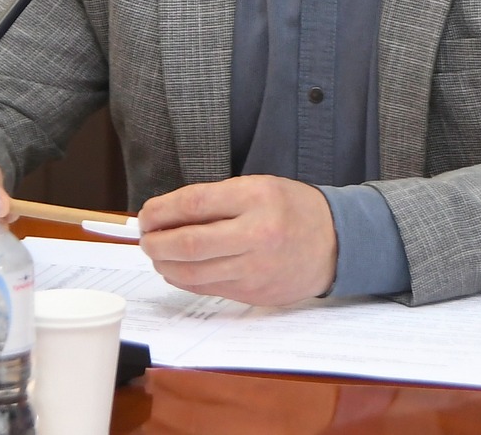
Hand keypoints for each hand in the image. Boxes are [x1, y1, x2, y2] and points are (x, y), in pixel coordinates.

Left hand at [137, 175, 335, 305]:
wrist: (334, 243)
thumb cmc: (291, 209)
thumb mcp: (259, 187)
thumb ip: (217, 200)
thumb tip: (167, 215)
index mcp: (256, 198)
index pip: (195, 203)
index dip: (162, 211)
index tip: (146, 214)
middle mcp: (256, 234)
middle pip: (189, 243)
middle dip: (157, 242)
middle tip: (145, 238)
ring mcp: (255, 268)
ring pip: (194, 272)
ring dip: (165, 264)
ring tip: (157, 254)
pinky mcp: (254, 293)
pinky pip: (207, 288)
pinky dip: (185, 279)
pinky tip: (177, 269)